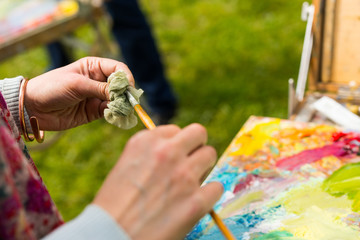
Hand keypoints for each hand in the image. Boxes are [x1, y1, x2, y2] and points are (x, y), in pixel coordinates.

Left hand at [24, 57, 133, 130]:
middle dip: (126, 93)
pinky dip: (116, 114)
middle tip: (129, 102)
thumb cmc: (52, 88)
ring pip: (117, 100)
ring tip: (123, 111)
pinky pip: (110, 112)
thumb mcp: (77, 85)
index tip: (129, 88)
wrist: (33, 108)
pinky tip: (116, 116)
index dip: (126, 77)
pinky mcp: (94, 111)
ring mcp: (97, 97)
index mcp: (93, 67)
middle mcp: (98, 81)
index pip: (117, 69)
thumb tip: (123, 94)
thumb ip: (100, 89)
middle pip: (120, 85)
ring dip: (122, 105)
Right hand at [93, 124, 222, 239]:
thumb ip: (150, 155)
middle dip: (196, 146)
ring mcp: (184, 175)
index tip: (174, 156)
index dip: (176, 144)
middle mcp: (166, 152)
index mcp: (145, 142)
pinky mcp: (196, 201)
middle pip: (198, 133)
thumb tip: (174, 151)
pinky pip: (216, 187)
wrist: (110, 235)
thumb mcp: (126, 166)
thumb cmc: (114, 205)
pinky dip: (209, 194)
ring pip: (210, 154)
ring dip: (203, 167)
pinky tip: (196, 202)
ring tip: (191, 183)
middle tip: (192, 161)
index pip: (175, 130)